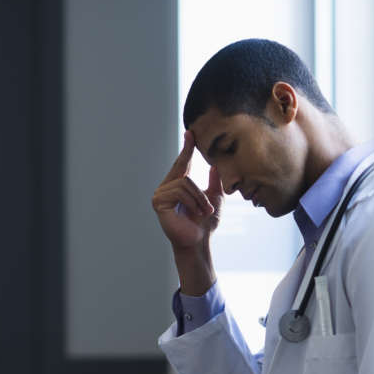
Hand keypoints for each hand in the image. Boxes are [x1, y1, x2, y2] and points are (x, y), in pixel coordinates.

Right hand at [151, 131, 223, 251]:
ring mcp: (160, 194)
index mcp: (178, 185)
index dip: (186, 148)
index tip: (191, 133)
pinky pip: (180, 192)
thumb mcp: (214, 198)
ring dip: (200, 200)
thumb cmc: (205, 223)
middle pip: (184, 172)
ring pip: (185, 183)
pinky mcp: (158, 202)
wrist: (199, 241)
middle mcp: (166, 187)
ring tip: (203, 214)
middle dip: (201, 193)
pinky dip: (193, 203)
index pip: (182, 163)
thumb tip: (215, 165)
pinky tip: (194, 214)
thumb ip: (214, 182)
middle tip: (208, 211)